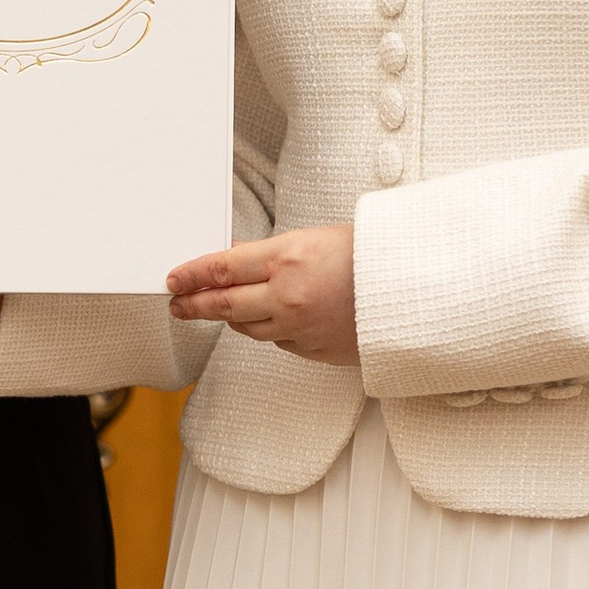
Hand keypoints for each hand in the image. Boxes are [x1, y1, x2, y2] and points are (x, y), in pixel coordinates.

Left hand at [168, 225, 355, 363]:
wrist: (414, 288)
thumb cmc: (373, 255)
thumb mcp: (315, 238)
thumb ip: (271, 252)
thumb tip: (237, 256)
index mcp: (286, 259)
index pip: (221, 268)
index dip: (190, 275)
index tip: (174, 279)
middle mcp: (287, 296)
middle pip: (224, 305)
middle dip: (193, 305)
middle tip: (177, 304)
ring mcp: (299, 328)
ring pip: (247, 329)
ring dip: (229, 319)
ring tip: (217, 312)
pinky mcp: (314, 350)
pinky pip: (279, 342)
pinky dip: (269, 330)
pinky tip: (269, 320)